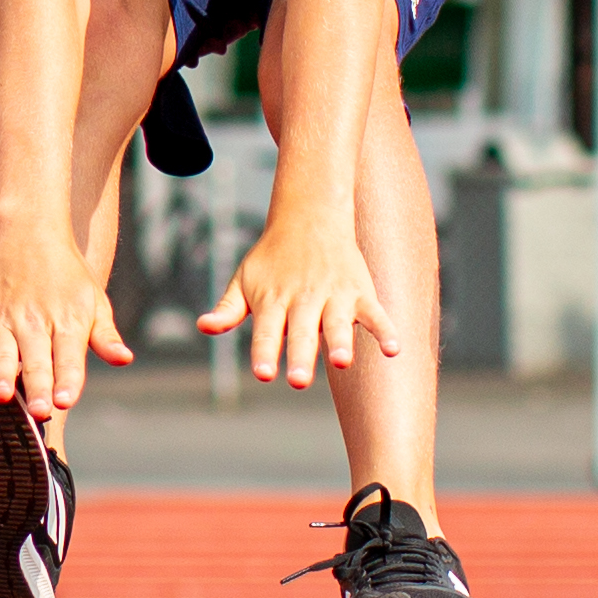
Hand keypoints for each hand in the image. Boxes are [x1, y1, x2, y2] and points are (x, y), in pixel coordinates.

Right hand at [0, 217, 132, 422]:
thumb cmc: (66, 275)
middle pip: (36, 360)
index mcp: (67, 322)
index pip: (68, 357)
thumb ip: (105, 336)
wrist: (27, 231)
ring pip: (2, 352)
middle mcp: (34, 322)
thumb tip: (124, 359)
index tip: (66, 401)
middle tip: (39, 410)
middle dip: (38, 386)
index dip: (67, 380)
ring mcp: (3, 319)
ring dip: (1, 374)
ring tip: (2, 395)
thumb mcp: (94, 301)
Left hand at [203, 216, 393, 393]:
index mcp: (273, 300)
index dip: (265, 352)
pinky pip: (376, 312)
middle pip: (301, 331)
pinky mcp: (360, 291)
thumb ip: (228, 309)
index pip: (267, 331)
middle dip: (301, 355)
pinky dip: (385, 330)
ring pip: (338, 321)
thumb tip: (202, 327)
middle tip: (298, 381)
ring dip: (341, 341)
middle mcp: (303, 298)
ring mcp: (334, 294)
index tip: (264, 373)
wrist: (310, 216)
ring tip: (342, 362)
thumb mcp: (244, 280)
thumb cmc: (272, 258)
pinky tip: (394, 350)